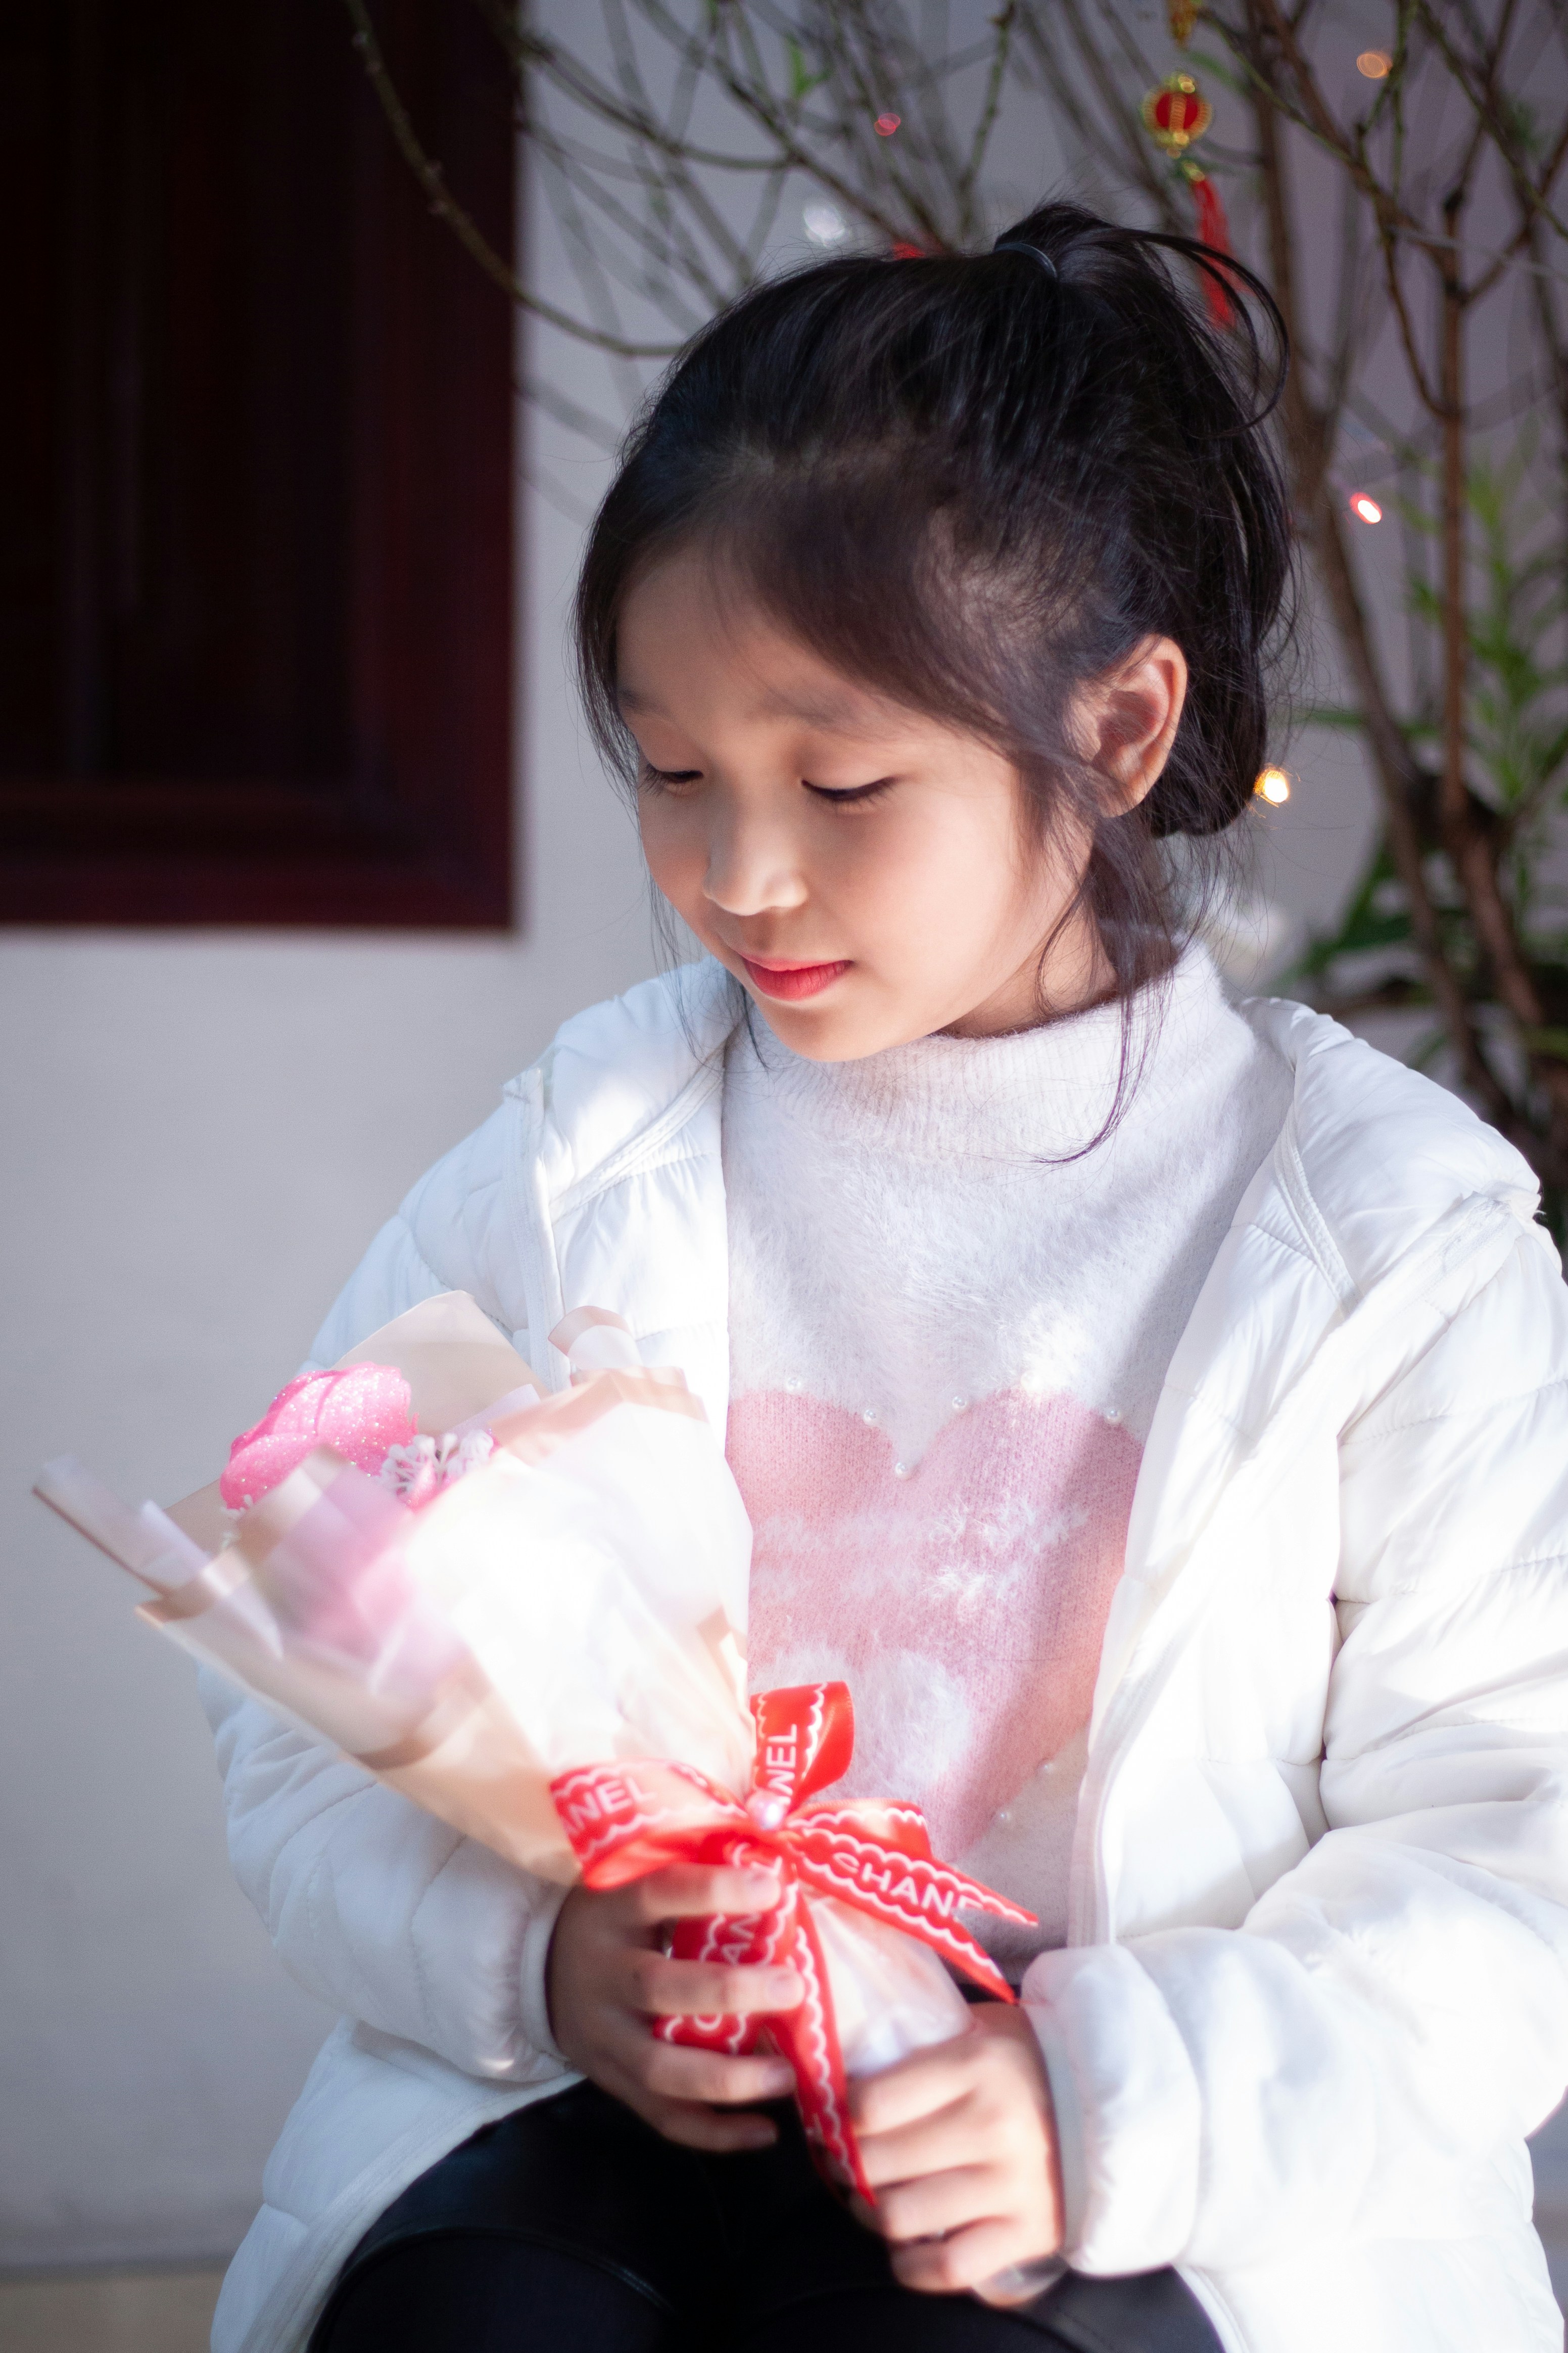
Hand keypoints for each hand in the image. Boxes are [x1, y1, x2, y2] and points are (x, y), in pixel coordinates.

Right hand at [546, 1863, 804, 2150]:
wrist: (541, 1971)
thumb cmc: (618, 1919)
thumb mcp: (633, 1884)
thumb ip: (692, 1879)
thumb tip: (780, 1863)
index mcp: (611, 1913)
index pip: (659, 1893)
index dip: (713, 1891)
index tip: (772, 1888)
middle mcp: (604, 1976)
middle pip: (660, 1989)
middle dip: (730, 1992)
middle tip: (793, 1988)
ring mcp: (605, 2038)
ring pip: (661, 2069)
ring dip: (727, 2078)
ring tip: (786, 2076)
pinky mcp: (614, 2083)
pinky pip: (663, 2118)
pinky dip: (715, 2132)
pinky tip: (766, 2131)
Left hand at [848, 2003, 1062, 2294]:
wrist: (1125, 2100)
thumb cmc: (1035, 2059)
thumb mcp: (982, 2029)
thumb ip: (924, 2047)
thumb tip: (851, 2067)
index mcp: (975, 2065)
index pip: (872, 2103)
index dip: (841, 2115)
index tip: (838, 2117)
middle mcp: (990, 2126)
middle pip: (877, 2163)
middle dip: (847, 2166)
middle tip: (844, 2161)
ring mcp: (1010, 2185)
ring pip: (901, 2218)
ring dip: (873, 2214)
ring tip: (873, 2199)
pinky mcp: (1027, 2233)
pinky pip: (948, 2267)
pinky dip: (914, 2266)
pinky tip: (907, 2248)